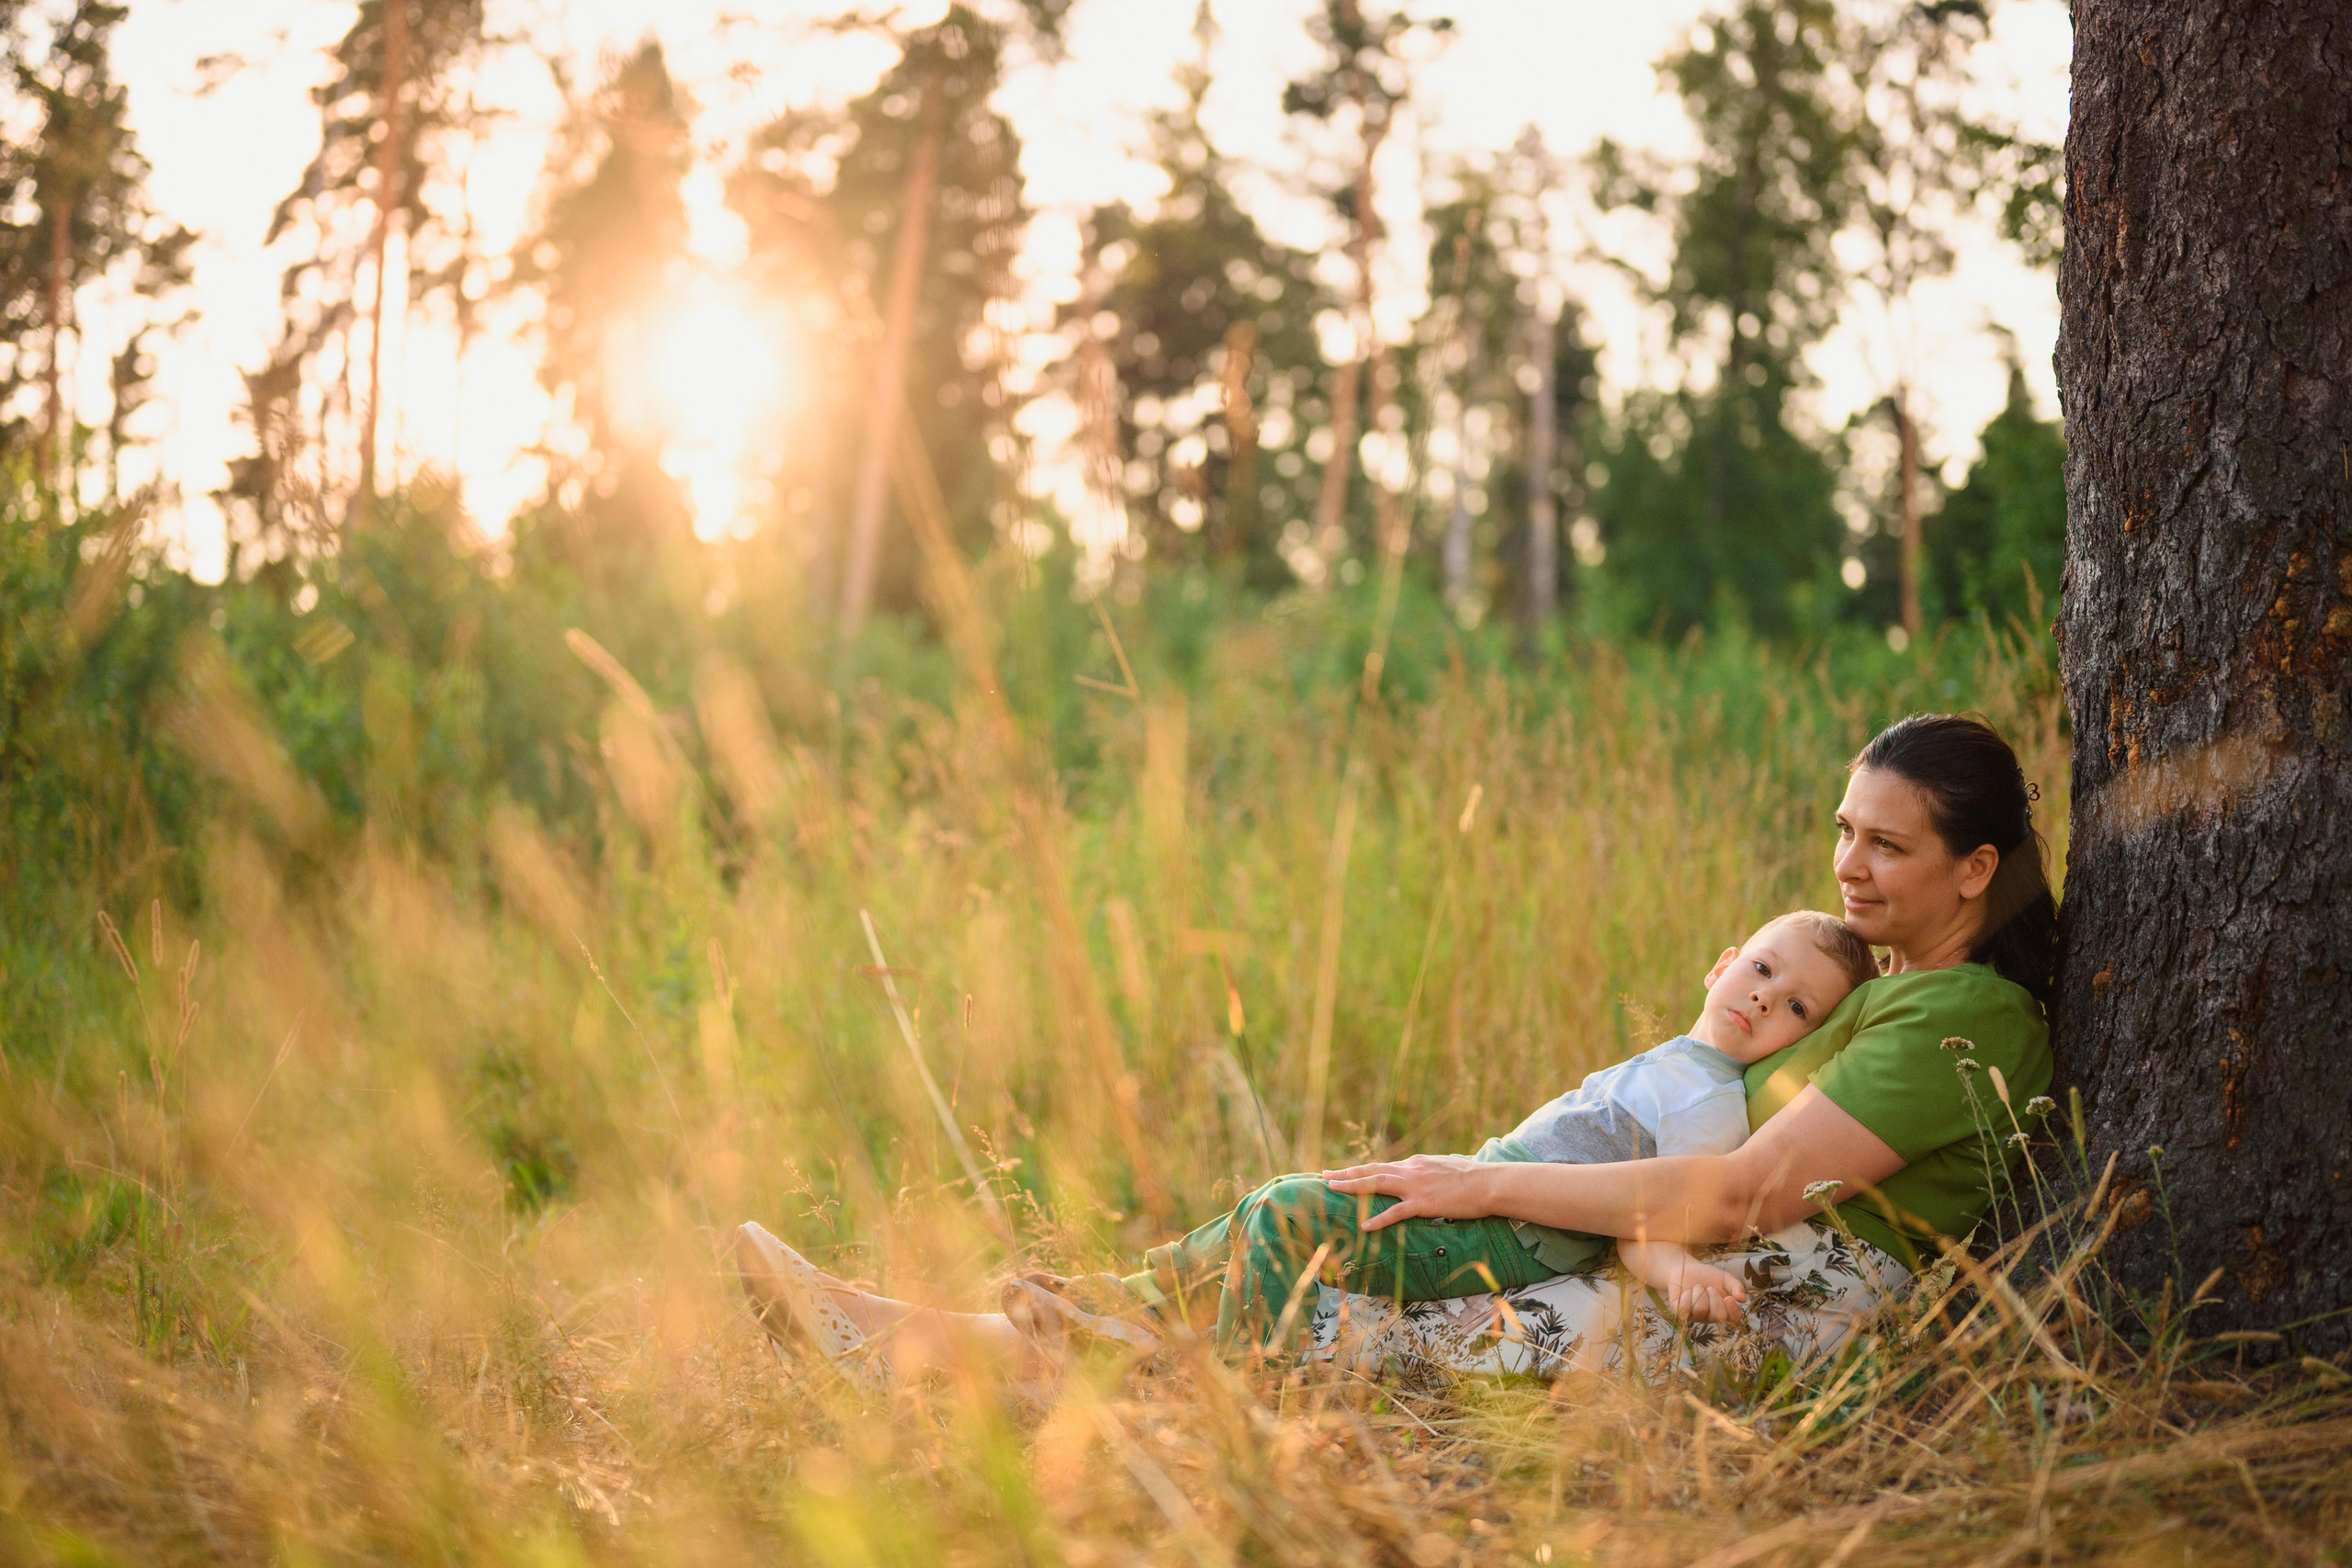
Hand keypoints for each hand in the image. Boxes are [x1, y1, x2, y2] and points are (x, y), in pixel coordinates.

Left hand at [1319, 1154, 1490, 1230]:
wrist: (1488, 1183)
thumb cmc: (1472, 1178)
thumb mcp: (1445, 1168)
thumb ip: (1428, 1171)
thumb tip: (1422, 1174)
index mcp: (1415, 1163)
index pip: (1382, 1166)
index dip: (1361, 1169)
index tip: (1344, 1171)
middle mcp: (1410, 1170)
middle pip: (1372, 1170)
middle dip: (1346, 1172)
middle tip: (1325, 1175)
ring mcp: (1415, 1186)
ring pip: (1376, 1183)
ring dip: (1352, 1185)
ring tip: (1332, 1188)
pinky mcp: (1423, 1203)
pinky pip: (1396, 1213)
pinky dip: (1379, 1219)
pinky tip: (1364, 1225)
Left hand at [1666, 1260, 1748, 1325]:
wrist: (1687, 1268)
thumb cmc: (1708, 1276)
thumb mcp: (1724, 1278)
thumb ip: (1736, 1286)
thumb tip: (1743, 1299)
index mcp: (1724, 1311)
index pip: (1735, 1320)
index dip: (1732, 1311)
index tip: (1728, 1298)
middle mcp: (1710, 1317)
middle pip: (1717, 1316)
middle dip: (1714, 1298)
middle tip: (1709, 1288)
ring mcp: (1695, 1317)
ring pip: (1700, 1310)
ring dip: (1699, 1293)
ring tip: (1697, 1288)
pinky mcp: (1680, 1313)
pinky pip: (1684, 1308)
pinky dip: (1686, 1295)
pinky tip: (1687, 1291)